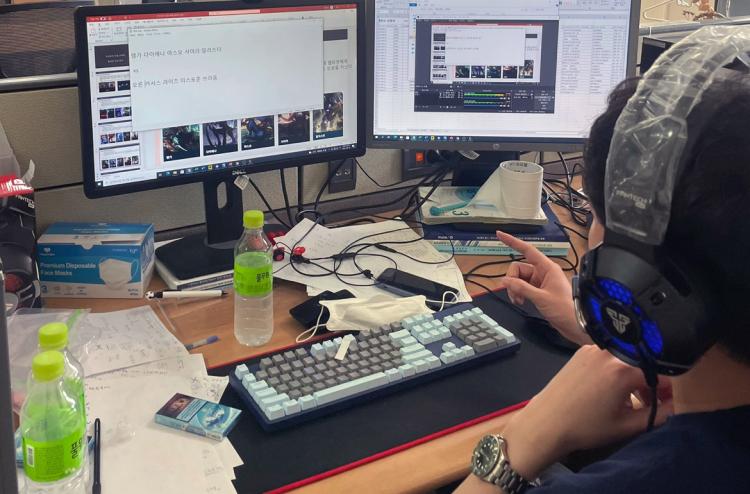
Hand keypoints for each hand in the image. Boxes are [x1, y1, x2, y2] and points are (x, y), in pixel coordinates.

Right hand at [496, 231, 590, 345]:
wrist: (576, 325)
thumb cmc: (565, 309)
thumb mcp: (541, 298)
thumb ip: (521, 288)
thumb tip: (504, 281)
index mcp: (547, 268)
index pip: (527, 250)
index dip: (512, 242)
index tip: (500, 235)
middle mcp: (542, 272)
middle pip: (518, 268)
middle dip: (512, 281)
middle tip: (514, 294)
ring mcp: (540, 282)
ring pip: (518, 279)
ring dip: (514, 289)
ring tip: (518, 300)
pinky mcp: (538, 291)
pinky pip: (522, 287)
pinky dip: (518, 294)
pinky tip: (521, 302)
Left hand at [501, 346, 673, 479]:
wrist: (546, 422)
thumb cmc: (585, 427)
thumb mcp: (627, 425)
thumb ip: (659, 414)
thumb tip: (678, 405)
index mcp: (623, 369)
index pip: (662, 371)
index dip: (671, 388)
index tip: (669, 401)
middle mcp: (610, 352)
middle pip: (645, 361)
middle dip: (653, 381)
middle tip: (650, 402)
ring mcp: (594, 349)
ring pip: (628, 357)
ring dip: (635, 375)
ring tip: (630, 399)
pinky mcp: (582, 351)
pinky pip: (611, 356)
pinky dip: (618, 369)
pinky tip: (612, 389)